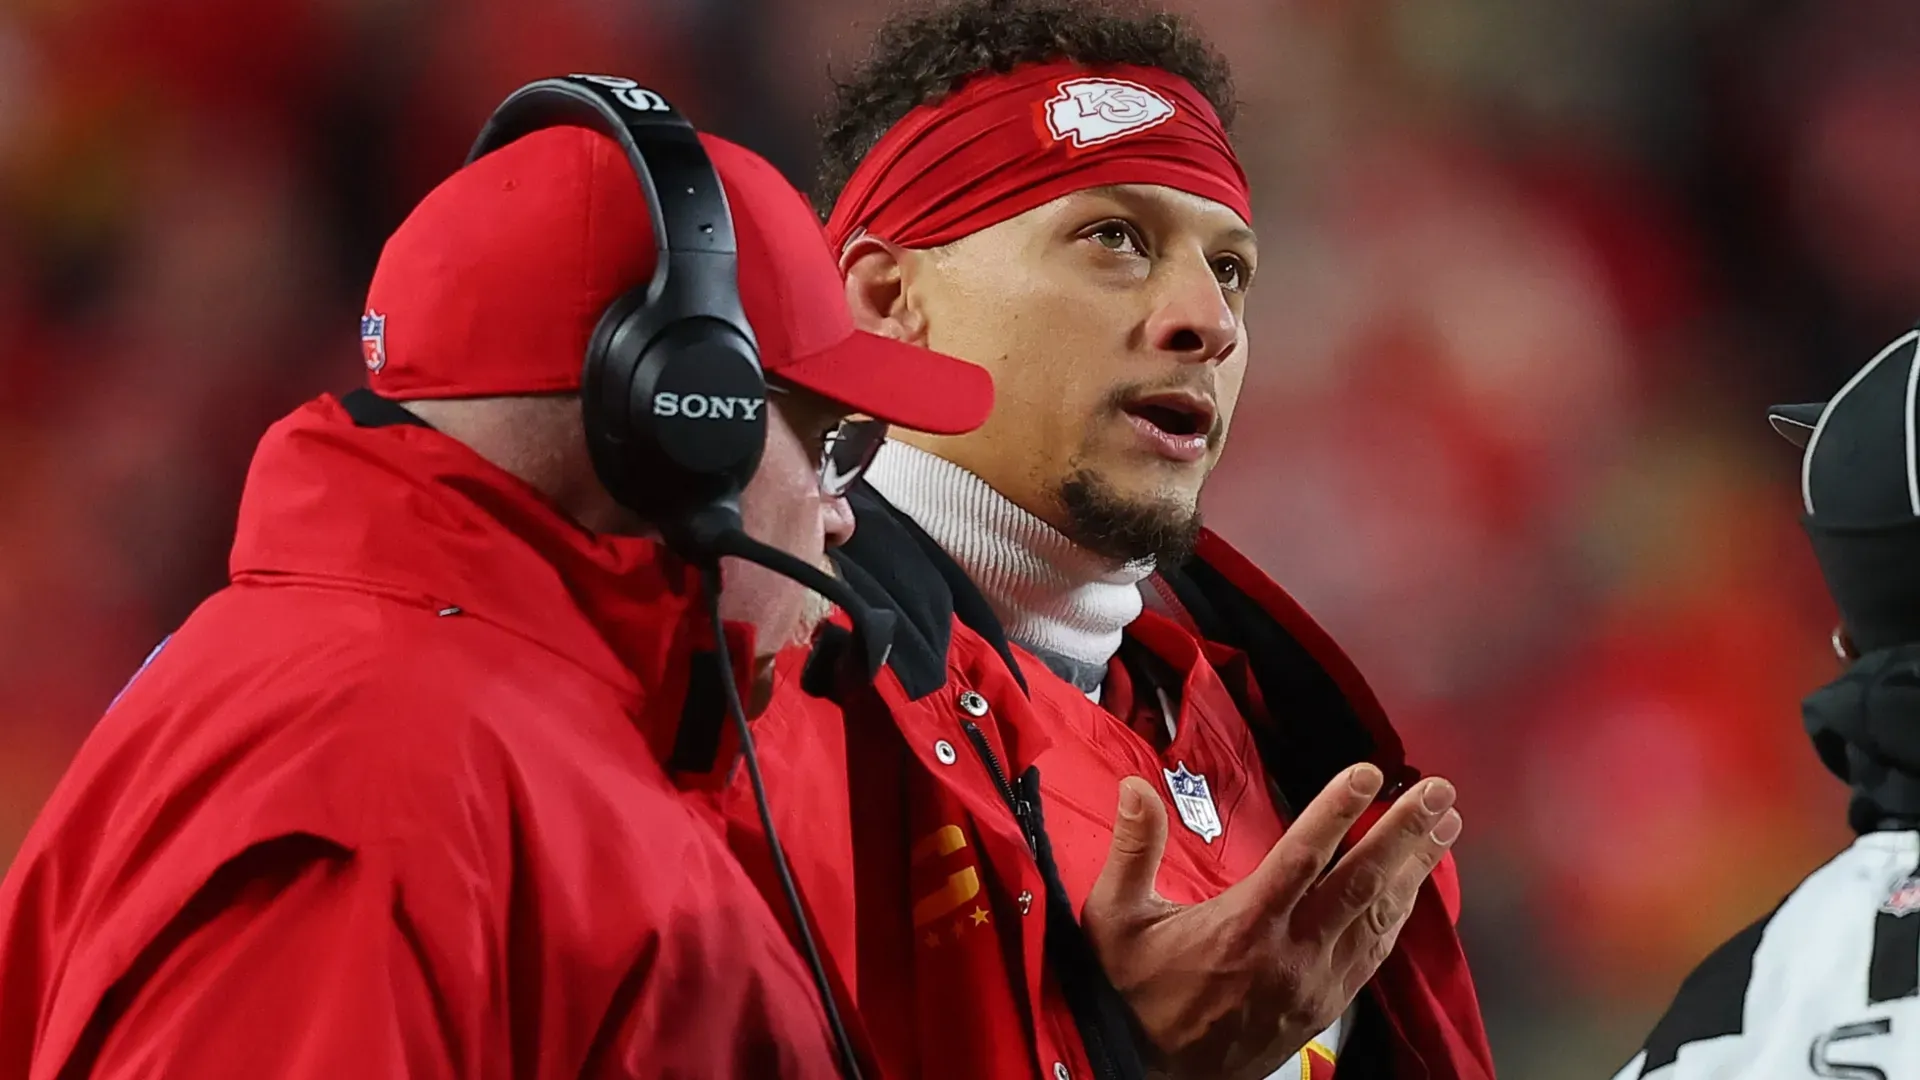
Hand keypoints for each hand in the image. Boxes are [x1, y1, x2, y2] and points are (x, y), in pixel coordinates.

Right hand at [1081, 764, 1460, 1079]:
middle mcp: (1291, 953)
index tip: (1366, 772)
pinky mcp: (1328, 1002)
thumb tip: (1137, 788)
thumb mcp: (1116, 920)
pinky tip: (1415, 884)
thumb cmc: (1137, 993)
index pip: (1302, 858)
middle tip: (1437, 791)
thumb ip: (1132, 851)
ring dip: (1415, 867)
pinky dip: (1400, 912)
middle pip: (1361, 883)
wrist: (1163, 1075)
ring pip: (1378, 916)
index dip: (1336, 812)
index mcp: (1243, 926)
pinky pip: (1375, 951)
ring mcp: (1317, 981)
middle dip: (1404, 832)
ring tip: (1444, 823)